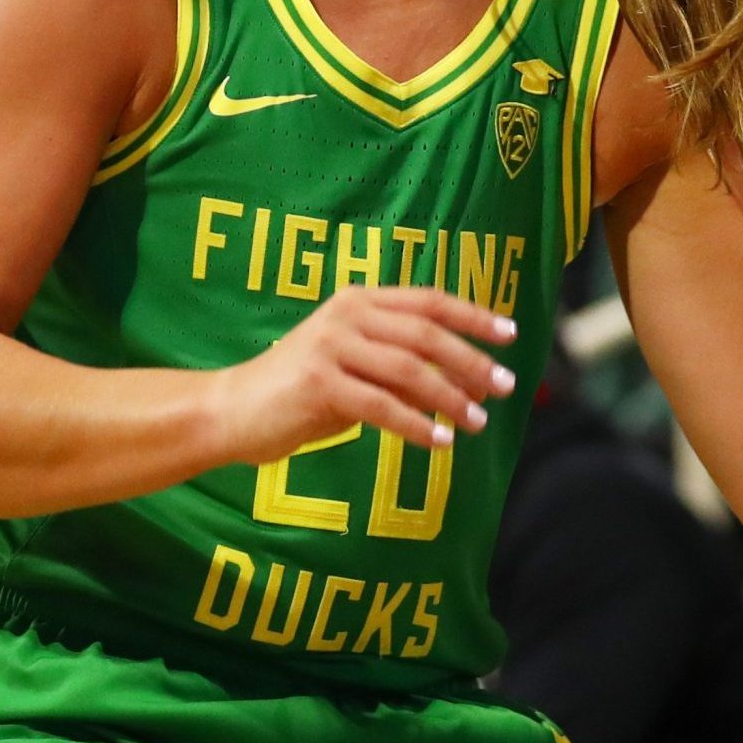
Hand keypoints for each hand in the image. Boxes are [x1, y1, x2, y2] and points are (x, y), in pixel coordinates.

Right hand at [209, 286, 516, 461]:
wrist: (233, 410)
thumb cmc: (299, 391)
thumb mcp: (353, 366)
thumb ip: (397, 365)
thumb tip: (463, 381)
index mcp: (359, 301)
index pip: (428, 300)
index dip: (473, 315)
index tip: (510, 334)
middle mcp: (346, 314)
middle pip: (426, 334)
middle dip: (471, 361)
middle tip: (504, 386)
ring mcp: (330, 346)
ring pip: (408, 370)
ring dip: (450, 398)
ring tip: (476, 421)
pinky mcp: (318, 383)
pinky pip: (382, 406)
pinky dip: (417, 425)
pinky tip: (439, 442)